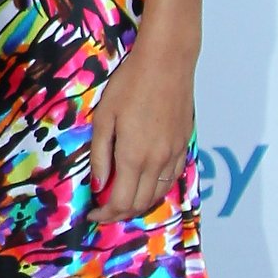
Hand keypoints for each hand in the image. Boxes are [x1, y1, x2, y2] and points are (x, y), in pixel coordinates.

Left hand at [89, 35, 194, 223]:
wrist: (167, 62)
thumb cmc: (130, 84)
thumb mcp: (104, 118)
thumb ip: (100, 155)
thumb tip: (98, 185)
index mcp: (133, 157)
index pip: (121, 202)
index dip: (106, 214)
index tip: (93, 214)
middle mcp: (157, 161)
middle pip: (140, 204)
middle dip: (120, 214)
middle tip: (104, 211)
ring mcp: (174, 154)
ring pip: (159, 194)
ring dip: (140, 204)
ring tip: (123, 202)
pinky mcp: (184, 145)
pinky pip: (171, 179)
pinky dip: (157, 189)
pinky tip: (145, 184)